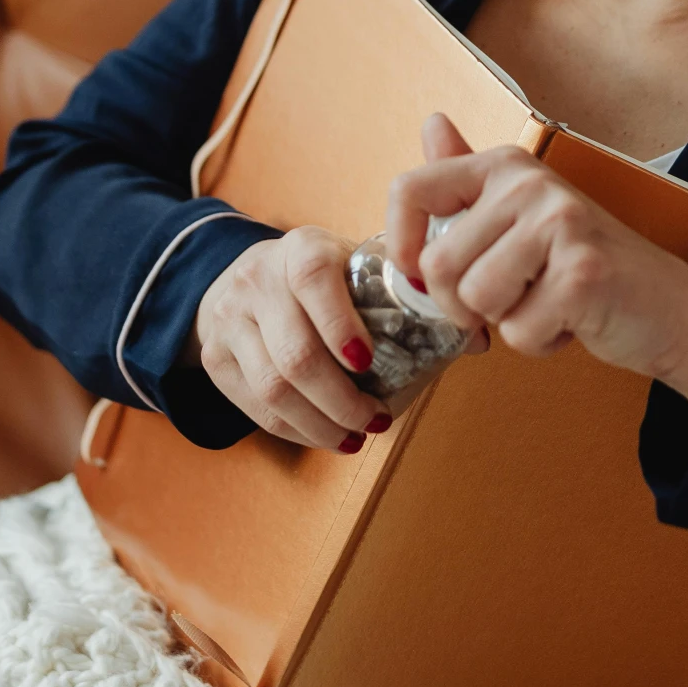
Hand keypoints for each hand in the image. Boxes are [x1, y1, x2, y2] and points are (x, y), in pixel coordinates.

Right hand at [193, 227, 393, 450]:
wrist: (246, 276)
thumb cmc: (321, 278)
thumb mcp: (352, 262)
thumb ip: (397, 292)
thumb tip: (472, 338)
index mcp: (300, 248)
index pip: (313, 281)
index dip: (341, 326)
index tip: (368, 362)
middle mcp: (257, 279)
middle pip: (296, 354)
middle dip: (341, 400)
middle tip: (375, 421)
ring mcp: (229, 319)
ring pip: (273, 388)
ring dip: (319, 425)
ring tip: (354, 438)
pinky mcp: (216, 357)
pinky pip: (255, 408)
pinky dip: (295, 431)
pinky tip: (323, 436)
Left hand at [387, 114, 687, 415]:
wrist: (668, 307)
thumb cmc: (584, 266)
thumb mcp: (521, 215)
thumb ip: (469, 178)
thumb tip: (431, 123)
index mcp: (504, 166)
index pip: (410, 190)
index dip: (402, 245)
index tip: (421, 275)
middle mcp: (529, 184)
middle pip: (438, 265)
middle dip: (462, 306)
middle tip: (508, 301)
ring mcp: (559, 224)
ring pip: (475, 301)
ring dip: (505, 323)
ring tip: (544, 303)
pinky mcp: (582, 273)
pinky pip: (519, 331)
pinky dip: (539, 342)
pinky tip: (570, 320)